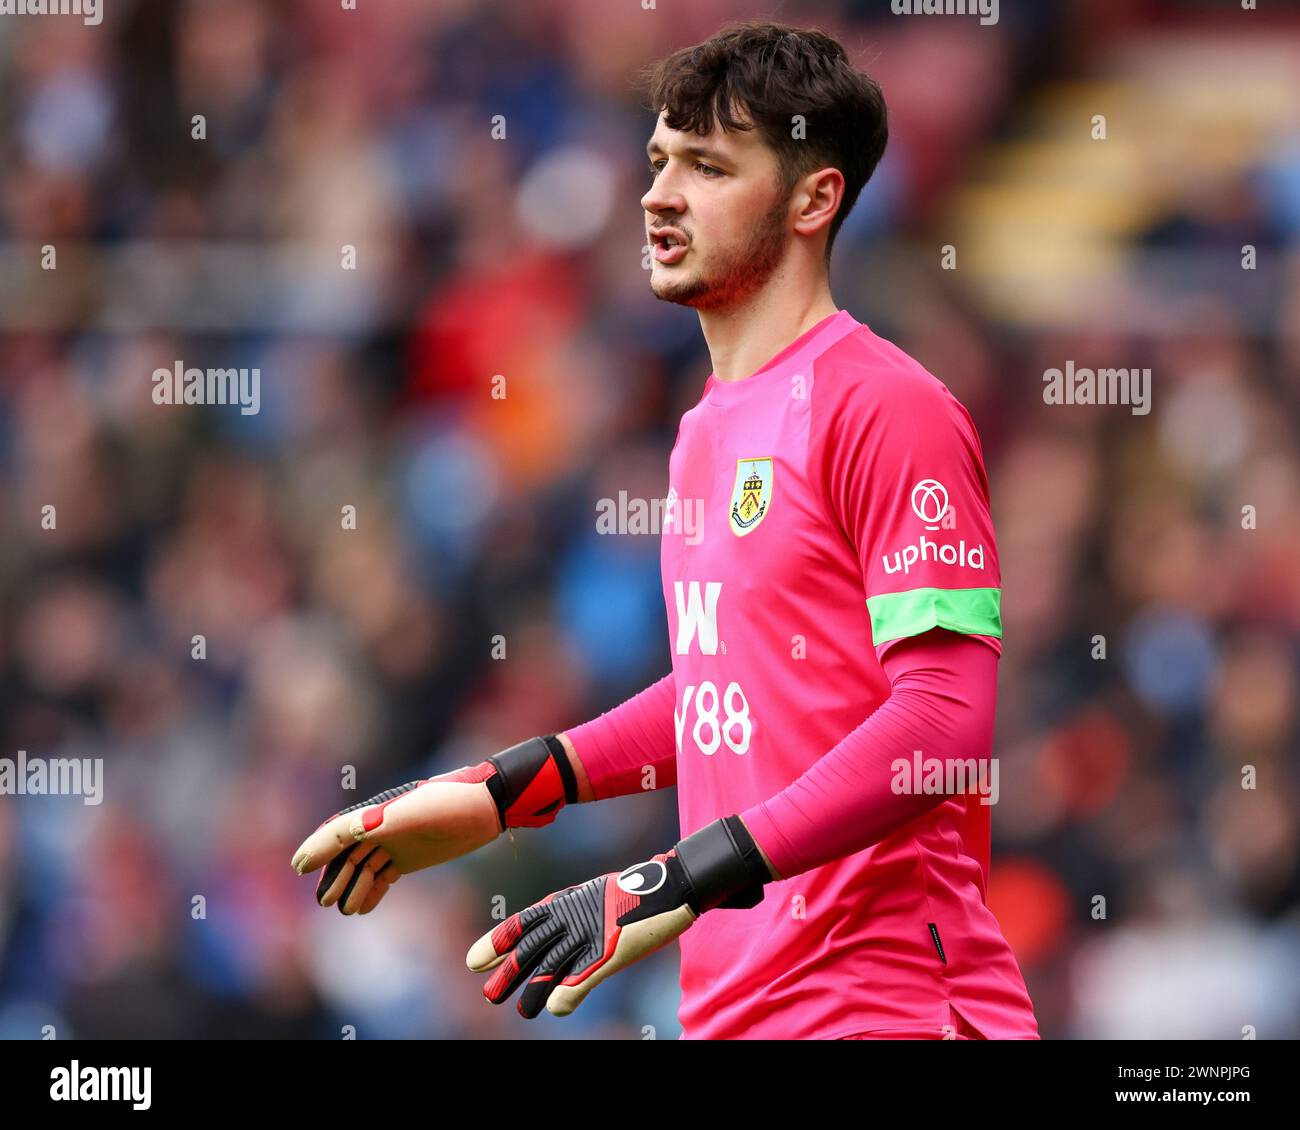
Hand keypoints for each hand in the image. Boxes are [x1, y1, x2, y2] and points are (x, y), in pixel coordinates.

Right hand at [291, 736, 576, 914]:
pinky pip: (383, 874)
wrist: (489, 805)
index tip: (297, 866)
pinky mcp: (413, 855)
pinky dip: (372, 890)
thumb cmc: (450, 801)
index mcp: (376, 812)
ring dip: (352, 887)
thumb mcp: (411, 811)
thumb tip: (344, 830)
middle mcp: (381, 826)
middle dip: (333, 877)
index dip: (316, 848)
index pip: (337, 832)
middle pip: (347, 855)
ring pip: (363, 867)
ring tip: (346, 910)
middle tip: (325, 902)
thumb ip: (377, 821)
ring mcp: (396, 841)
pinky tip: (364, 907)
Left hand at [465, 815, 770, 1016]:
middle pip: (530, 946)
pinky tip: (554, 1008)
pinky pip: (581, 977)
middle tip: (488, 993)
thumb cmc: (637, 893)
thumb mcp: (598, 900)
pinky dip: (566, 994)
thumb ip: (576, 919)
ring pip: (550, 966)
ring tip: (521, 1011)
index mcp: (568, 900)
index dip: (497, 942)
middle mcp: (573, 915)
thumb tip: (562, 935)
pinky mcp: (612, 950)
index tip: (474, 960)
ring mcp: (591, 932)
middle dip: (507, 971)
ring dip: (532, 991)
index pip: (523, 922)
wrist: (674, 883)